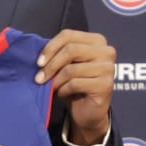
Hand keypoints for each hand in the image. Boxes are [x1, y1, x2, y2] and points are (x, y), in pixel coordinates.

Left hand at [35, 29, 114, 145]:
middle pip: (71, 50)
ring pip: (71, 69)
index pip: (68, 35)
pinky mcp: (105, 85)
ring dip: (56, 81)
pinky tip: (62, 93)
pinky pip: (75, 84)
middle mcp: (106, 51)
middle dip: (51, 65)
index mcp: (97, 41)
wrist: (88, 110)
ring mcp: (108, 68)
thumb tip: (38, 52)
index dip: (50, 47)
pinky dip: (63, 90)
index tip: (38, 62)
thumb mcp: (66, 64)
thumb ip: (58, 54)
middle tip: (38, 78)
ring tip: (52, 87)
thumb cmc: (75, 84)